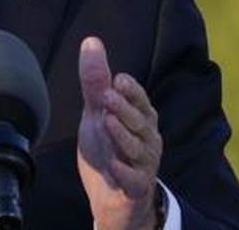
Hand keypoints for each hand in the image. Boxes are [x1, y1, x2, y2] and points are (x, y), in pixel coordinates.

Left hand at [76, 37, 163, 229]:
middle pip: (139, 122)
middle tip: (106, 97)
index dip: (131, 91)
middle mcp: (147, 139)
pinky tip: (112, 166)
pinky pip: (134, 180)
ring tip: (107, 124)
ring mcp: (144, 164)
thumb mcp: (98, 113)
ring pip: (138, 149)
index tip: (118, 79)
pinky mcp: (136, 188)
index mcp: (140, 118)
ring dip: (123, 136)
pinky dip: (124, 173)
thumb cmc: (109, 147)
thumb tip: (91, 41)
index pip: (139, 100)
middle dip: (124, 109)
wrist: (112, 196)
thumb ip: (96, 81)